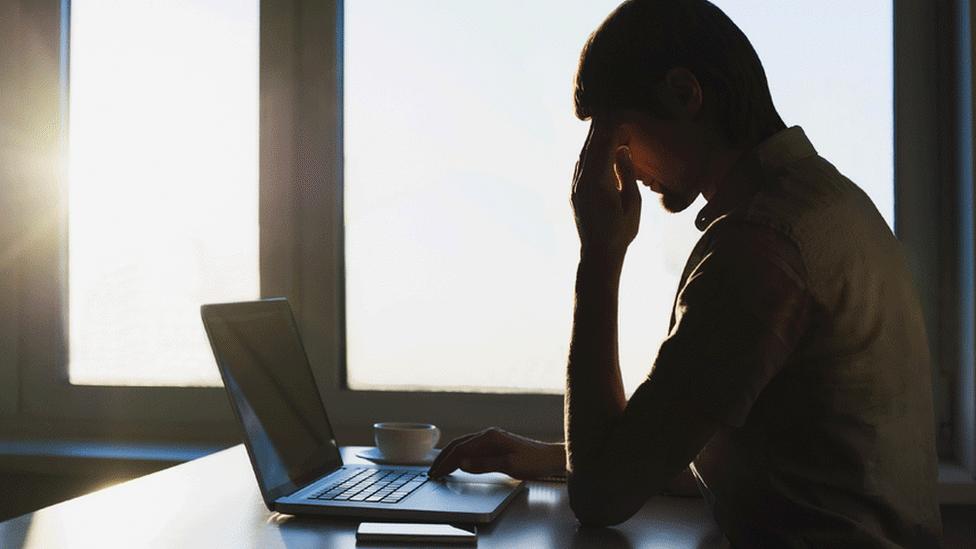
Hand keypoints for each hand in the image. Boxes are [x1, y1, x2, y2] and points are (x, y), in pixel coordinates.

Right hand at [427, 428, 565, 479]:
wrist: (552, 458)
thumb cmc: (534, 461)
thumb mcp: (509, 465)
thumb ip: (484, 464)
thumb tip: (462, 463)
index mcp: (490, 438)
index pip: (460, 450)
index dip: (446, 462)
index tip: (435, 474)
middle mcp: (489, 435)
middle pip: (459, 445)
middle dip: (444, 458)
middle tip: (432, 473)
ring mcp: (492, 439)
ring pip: (464, 446)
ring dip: (451, 457)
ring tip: (440, 469)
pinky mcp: (496, 444)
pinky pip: (472, 449)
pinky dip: (461, 456)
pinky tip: (458, 464)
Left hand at [571, 121, 640, 256]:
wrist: (598, 254)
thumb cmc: (620, 232)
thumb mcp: (631, 203)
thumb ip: (625, 174)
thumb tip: (622, 150)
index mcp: (597, 182)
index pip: (604, 148)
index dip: (611, 130)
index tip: (618, 115)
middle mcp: (582, 181)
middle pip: (589, 148)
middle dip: (598, 129)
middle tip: (606, 111)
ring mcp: (575, 187)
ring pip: (582, 156)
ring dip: (591, 140)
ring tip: (600, 124)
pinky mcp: (574, 192)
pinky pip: (580, 166)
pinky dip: (588, 153)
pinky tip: (594, 148)